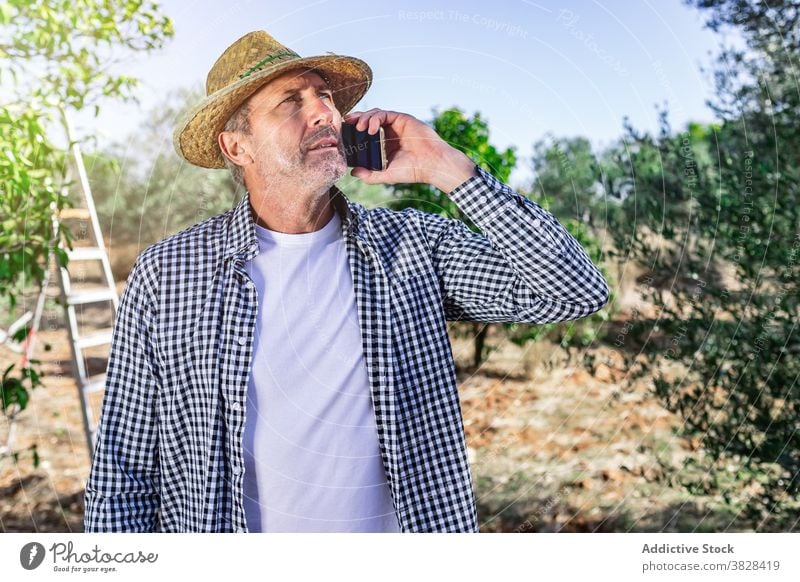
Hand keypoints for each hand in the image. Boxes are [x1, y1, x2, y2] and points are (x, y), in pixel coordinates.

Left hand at [343, 109, 476, 192]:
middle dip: (356, 120)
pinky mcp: (403, 119)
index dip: (355, 131)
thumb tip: (353, 173)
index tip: (345, 134)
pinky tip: (371, 129)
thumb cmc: (413, 171)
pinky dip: (376, 118)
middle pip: (369, 120)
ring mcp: (397, 124)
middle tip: (347, 124)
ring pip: (376, 114)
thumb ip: (370, 175)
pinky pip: (385, 114)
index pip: (367, 133)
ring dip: (365, 118)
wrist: (432, 165)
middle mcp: (391, 132)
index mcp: (387, 143)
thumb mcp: (387, 175)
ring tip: (359, 128)